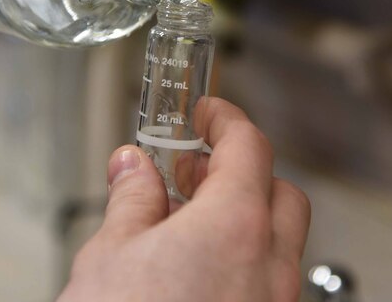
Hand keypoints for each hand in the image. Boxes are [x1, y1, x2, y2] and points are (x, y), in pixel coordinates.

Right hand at [59, 98, 310, 301]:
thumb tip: (132, 166)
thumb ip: (131, 197)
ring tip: (184, 213)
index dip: (225, 119)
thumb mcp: (111, 251)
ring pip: (278, 239)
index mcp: (234, 227)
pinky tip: (193, 264)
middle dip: (240, 168)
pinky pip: (266, 279)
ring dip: (241, 213)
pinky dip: (240, 255)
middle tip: (192, 164)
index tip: (205, 111)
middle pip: (279, 192)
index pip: (249, 147)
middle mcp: (269, 267)